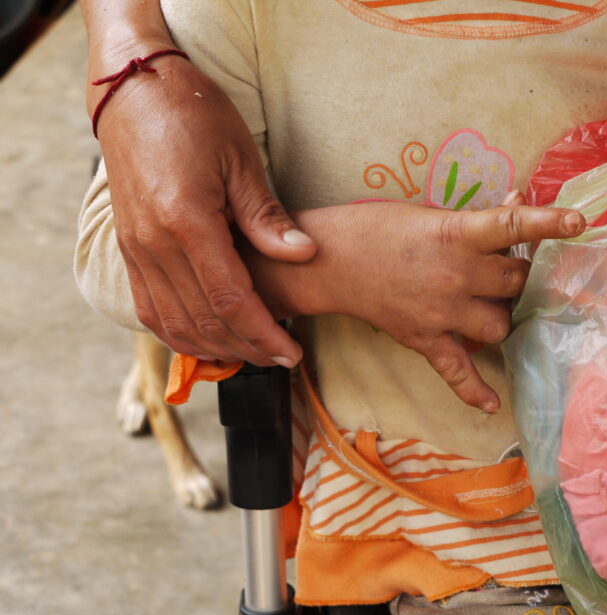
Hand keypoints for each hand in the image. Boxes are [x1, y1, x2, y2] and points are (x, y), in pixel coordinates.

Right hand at [93, 54, 315, 365]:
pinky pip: (150, 309)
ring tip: (251, 355)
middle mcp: (154, 244)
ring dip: (215, 348)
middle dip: (247, 348)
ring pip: (175, 324)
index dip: (263, 333)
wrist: (132, 90)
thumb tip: (305, 254)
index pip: (231, 299)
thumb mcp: (241, 159)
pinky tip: (207, 341)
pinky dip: (179, 334)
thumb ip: (268, 217)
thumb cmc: (193, 115)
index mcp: (186, 220)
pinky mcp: (128, 250)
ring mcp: (135, 249)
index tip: (290, 352)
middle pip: (205, 320)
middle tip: (280, 358)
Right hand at [245, 197, 584, 410]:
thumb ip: (475, 219)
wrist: (331, 262)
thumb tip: (517, 204)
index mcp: (457, 235)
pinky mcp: (425, 340)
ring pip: (500, 324)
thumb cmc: (377, 228)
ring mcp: (442, 313)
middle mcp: (457, 276)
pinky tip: (493, 405)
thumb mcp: (428, 212)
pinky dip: (475, 391)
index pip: (514, 227)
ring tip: (491, 305)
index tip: (580, 221)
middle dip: (519, 275)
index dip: (550, 222)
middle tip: (508, 269)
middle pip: (516, 281)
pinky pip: (456, 372)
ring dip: (503, 315)